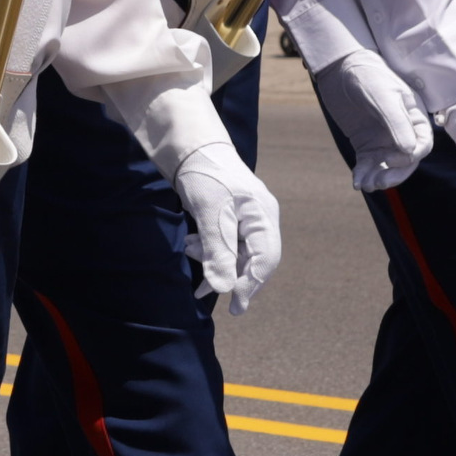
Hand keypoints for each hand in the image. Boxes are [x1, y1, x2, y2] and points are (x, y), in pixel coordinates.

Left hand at [165, 136, 283, 311]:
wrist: (191, 150)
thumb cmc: (205, 176)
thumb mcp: (209, 215)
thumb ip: (218, 251)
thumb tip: (223, 288)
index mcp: (263, 216)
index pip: (266, 260)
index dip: (250, 285)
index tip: (235, 306)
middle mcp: (260, 219)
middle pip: (253, 260)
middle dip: (229, 275)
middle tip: (204, 291)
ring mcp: (247, 220)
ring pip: (237, 254)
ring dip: (213, 260)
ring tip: (190, 250)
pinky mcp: (232, 220)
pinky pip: (226, 245)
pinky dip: (209, 250)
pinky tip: (192, 245)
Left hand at [311, 47, 436, 191]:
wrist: (340, 68)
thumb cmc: (367, 76)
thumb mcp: (383, 96)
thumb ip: (397, 123)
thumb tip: (410, 152)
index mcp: (415, 116)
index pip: (422, 144)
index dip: (410, 157)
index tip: (390, 159)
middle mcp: (403, 130)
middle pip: (406, 160)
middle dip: (394, 174)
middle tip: (379, 183)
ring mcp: (384, 138)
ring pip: (387, 167)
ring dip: (378, 178)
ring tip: (365, 184)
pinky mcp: (366, 144)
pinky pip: (369, 165)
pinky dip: (364, 174)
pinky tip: (357, 182)